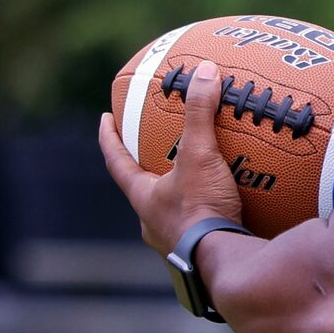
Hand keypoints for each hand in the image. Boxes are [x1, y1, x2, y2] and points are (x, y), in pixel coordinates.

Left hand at [98, 58, 244, 255]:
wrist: (224, 261)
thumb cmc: (200, 211)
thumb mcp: (199, 156)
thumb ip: (200, 114)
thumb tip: (204, 71)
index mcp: (142, 198)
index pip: (116, 161)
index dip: (109, 139)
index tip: (104, 120)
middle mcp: (151, 222)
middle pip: (142, 189)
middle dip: (147, 171)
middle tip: (154, 153)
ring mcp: (173, 242)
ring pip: (169, 213)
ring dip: (179, 197)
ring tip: (196, 181)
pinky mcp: (199, 254)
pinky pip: (200, 229)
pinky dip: (210, 216)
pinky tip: (229, 209)